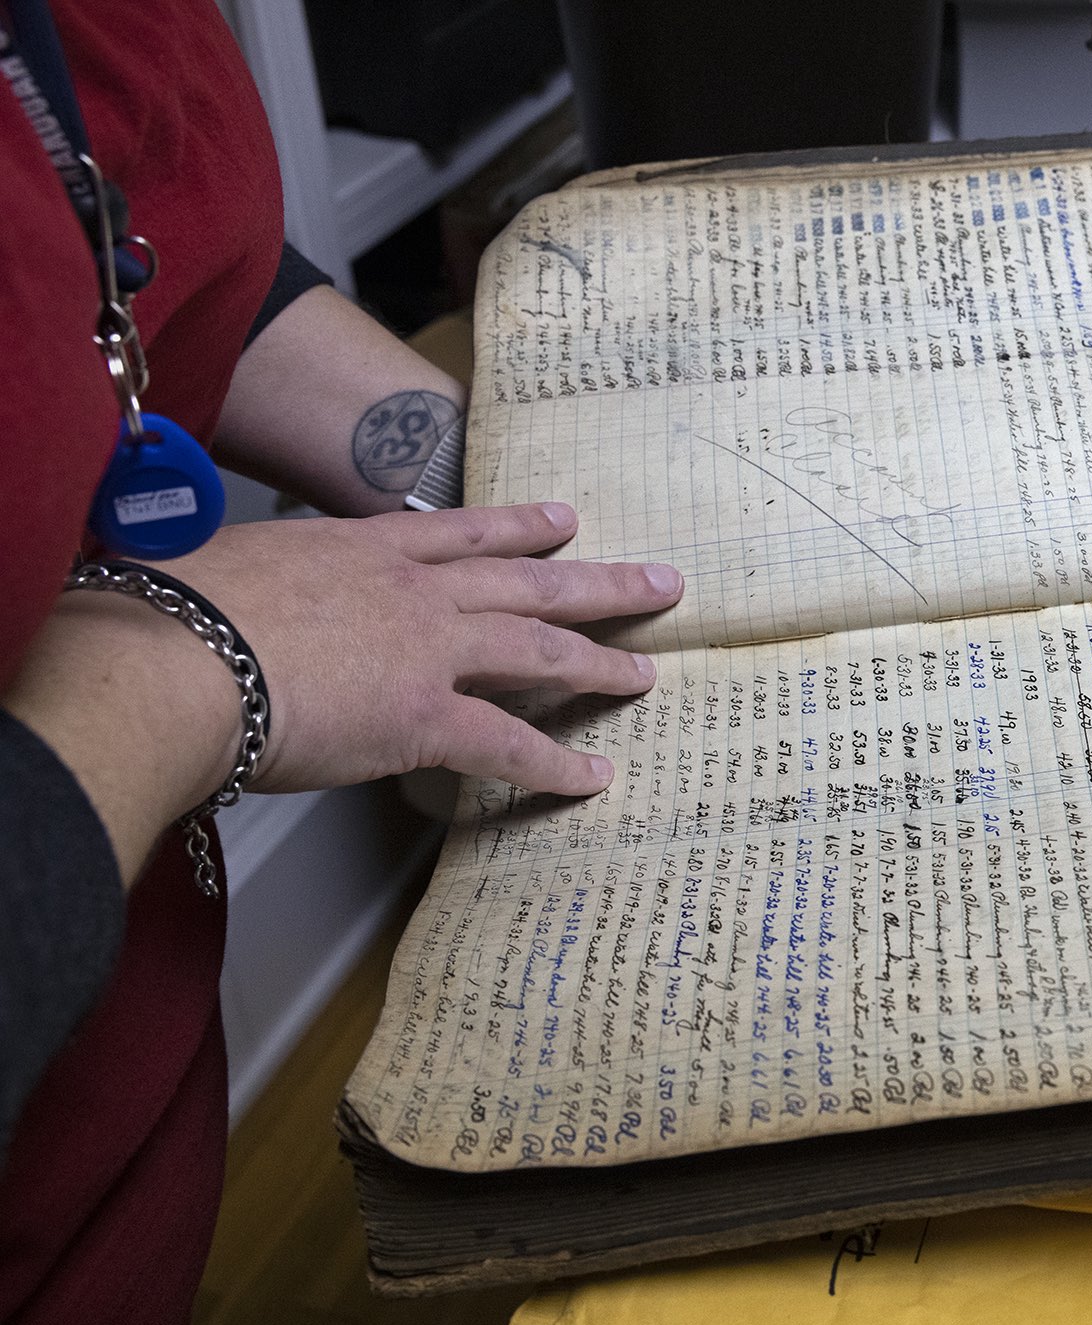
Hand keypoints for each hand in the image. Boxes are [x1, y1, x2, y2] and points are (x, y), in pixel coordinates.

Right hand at [159, 501, 679, 796]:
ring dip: (600, 661)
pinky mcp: (425, 717)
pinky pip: (510, 745)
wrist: (170, 657)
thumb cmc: (170, 614)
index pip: (460, 531)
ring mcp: (427, 650)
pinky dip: (556, 765)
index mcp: (362, 548)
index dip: (520, 525)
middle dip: (599, 580)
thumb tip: (248, 601)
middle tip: (658, 582)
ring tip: (646, 671)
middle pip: (528, 578)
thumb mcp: (227, 566)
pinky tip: (593, 777)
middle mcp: (411, 589)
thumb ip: (267, 581)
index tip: (564, 518)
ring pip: (539, 648)